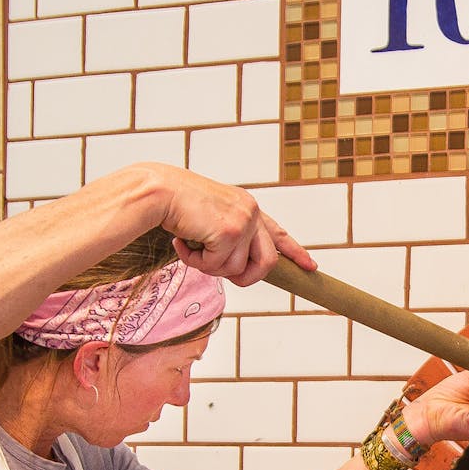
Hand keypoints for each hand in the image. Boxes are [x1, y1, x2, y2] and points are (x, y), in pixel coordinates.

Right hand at [160, 168, 316, 283]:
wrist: (158, 191)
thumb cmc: (176, 204)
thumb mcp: (209, 217)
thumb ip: (227, 236)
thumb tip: (235, 268)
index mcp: (247, 207)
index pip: (277, 233)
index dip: (294, 251)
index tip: (310, 266)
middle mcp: (251, 211)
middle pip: (267, 263)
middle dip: (245, 278)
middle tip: (216, 271)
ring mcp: (244, 221)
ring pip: (238, 269)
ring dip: (210, 267)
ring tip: (190, 246)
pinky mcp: (230, 232)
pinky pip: (218, 267)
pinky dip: (196, 262)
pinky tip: (183, 241)